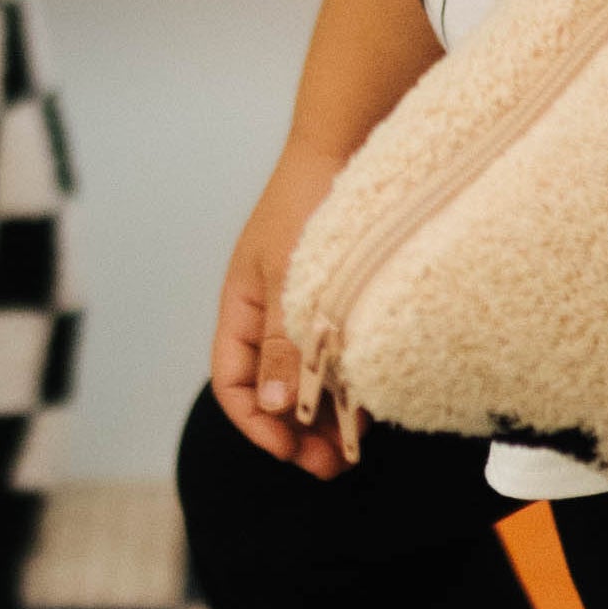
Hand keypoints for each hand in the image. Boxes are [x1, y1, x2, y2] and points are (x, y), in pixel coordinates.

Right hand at [210, 129, 359, 480]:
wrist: (355, 140)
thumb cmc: (312, 201)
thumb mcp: (292, 278)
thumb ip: (284, 343)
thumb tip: (276, 409)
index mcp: (243, 307)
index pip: (233, 383)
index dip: (256, 423)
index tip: (290, 450)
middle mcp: (273, 315)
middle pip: (273, 392)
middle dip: (296, 434)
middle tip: (329, 467)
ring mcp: (311, 310)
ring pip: (311, 382)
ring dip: (327, 421)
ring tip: (353, 453)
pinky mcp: (348, 303)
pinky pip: (343, 359)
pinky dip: (353, 389)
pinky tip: (374, 410)